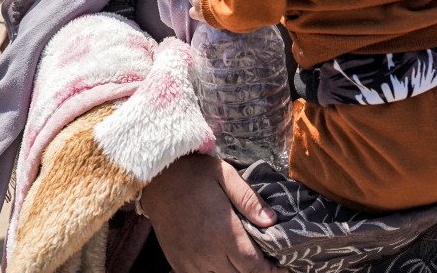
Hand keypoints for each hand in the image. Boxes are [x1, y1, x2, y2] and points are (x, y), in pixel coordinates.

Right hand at [139, 154, 282, 272]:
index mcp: (223, 232)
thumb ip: (249, 199)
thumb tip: (272, 221)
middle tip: (266, 265)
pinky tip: (221, 265)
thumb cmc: (193, 173)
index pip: (253, 267)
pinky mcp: (177, 261)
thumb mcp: (226, 175)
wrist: (155, 177)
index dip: (270, 271)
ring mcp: (190, 260)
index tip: (281, 267)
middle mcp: (207, 252)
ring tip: (245, 265)